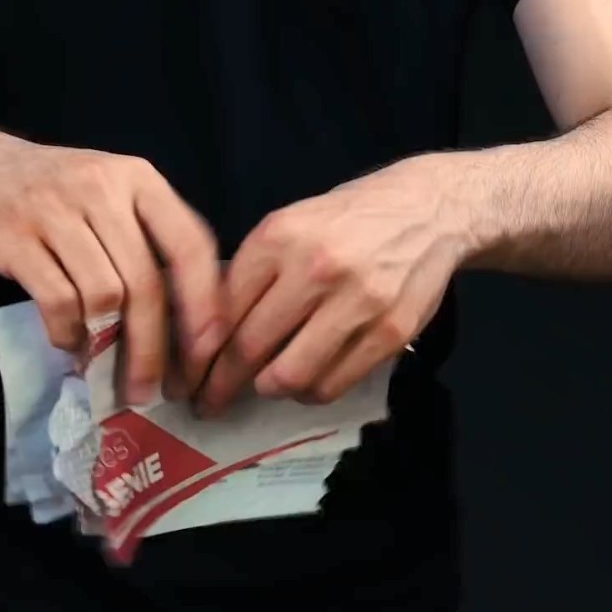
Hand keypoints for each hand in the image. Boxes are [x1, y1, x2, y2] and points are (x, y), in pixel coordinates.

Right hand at [0, 126, 224, 403]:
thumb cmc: (52, 190)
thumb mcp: (109, 194)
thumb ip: (146, 240)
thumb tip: (186, 322)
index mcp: (137, 178)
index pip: (189, 242)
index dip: (204, 301)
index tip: (209, 350)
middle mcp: (101, 188)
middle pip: (145, 282)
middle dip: (154, 347)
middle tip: (153, 389)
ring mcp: (54, 211)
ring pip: (103, 295)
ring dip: (108, 345)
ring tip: (106, 368)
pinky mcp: (13, 237)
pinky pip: (57, 301)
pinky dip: (68, 335)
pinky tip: (69, 343)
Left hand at [194, 156, 467, 413]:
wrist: (427, 210)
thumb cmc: (346, 221)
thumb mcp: (289, 226)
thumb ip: (251, 275)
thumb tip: (206, 336)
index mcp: (279, 237)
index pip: (222, 312)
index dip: (197, 356)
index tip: (184, 379)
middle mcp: (316, 267)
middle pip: (250, 348)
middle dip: (220, 385)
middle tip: (207, 401)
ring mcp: (358, 301)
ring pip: (291, 376)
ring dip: (270, 389)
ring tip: (266, 385)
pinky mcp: (391, 330)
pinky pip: (334, 384)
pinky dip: (312, 392)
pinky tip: (308, 380)